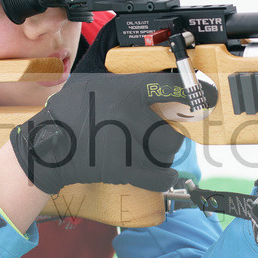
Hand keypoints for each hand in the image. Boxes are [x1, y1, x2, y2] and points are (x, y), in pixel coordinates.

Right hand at [10, 21, 194, 193]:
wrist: (49, 147)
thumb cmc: (71, 113)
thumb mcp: (93, 83)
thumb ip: (124, 82)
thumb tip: (157, 80)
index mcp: (126, 89)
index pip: (173, 86)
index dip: (196, 91)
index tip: (208, 95)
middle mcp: (131, 115)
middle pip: (173, 132)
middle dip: (169, 137)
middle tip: (157, 136)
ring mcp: (129, 144)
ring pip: (167, 153)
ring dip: (163, 155)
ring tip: (148, 152)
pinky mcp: (124, 169)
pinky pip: (160, 176)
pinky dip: (164, 177)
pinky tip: (160, 173)